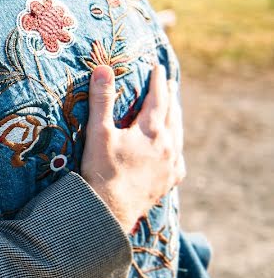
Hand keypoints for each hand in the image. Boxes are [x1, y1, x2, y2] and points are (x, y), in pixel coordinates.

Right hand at [80, 64, 184, 231]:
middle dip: (170, 97)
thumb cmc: (102, 169)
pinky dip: (177, 149)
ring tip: (174, 110)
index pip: (157, 99)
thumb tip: (103, 68)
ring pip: (178, 136)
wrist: (110, 210)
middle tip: (170, 83)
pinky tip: (175, 151)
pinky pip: (178, 161)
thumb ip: (102, 100)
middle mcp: (167, 146)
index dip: (157, 81)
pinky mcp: (168, 182)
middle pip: (172, 115)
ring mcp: (170, 166)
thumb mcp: (98, 132)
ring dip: (176, 119)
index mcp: (151, 132)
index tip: (157, 67)